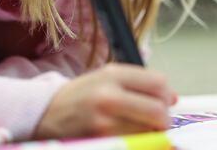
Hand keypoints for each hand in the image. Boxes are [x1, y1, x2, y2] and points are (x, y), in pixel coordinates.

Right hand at [33, 63, 176, 139]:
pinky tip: (126, 136)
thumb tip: (172, 97)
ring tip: (135, 128)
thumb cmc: (79, 97)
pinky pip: (133, 142)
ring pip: (148, 132)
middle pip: (158, 110)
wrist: (45, 115)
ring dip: (149, 133)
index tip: (163, 102)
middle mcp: (108, 95)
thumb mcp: (105, 78)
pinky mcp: (100, 140)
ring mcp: (103, 122)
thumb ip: (138, 83)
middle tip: (157, 122)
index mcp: (112, 74)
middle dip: (163, 120)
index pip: (158, 83)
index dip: (166, 96)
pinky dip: (136, 141)